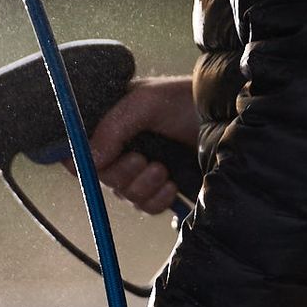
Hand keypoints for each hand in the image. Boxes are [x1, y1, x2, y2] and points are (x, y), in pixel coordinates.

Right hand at [78, 75, 197, 215]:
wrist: (229, 116)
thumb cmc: (185, 100)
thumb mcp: (143, 102)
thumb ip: (111, 128)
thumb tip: (88, 162)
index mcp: (110, 124)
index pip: (78, 151)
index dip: (78, 162)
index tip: (92, 164)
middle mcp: (122, 148)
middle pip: (100, 177)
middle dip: (121, 173)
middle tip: (142, 159)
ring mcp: (142, 169)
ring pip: (124, 194)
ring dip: (143, 185)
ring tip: (163, 169)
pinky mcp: (162, 187)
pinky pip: (145, 206)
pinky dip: (156, 199)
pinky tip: (172, 183)